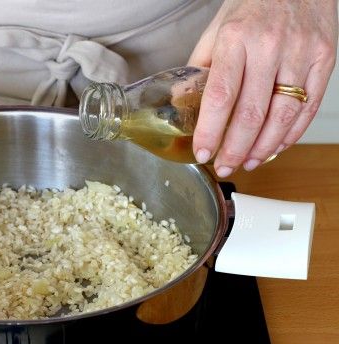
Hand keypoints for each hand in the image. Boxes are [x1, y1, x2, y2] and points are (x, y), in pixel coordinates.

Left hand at [188, 0, 336, 176]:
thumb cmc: (254, 4)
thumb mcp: (217, 29)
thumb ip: (200, 67)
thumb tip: (180, 102)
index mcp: (236, 38)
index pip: (221, 96)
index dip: (210, 131)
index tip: (202, 152)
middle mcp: (270, 47)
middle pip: (251, 114)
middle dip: (235, 149)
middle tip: (224, 166)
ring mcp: (301, 53)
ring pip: (282, 117)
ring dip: (263, 148)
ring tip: (247, 162)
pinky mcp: (324, 60)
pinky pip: (308, 109)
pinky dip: (290, 135)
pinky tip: (274, 147)